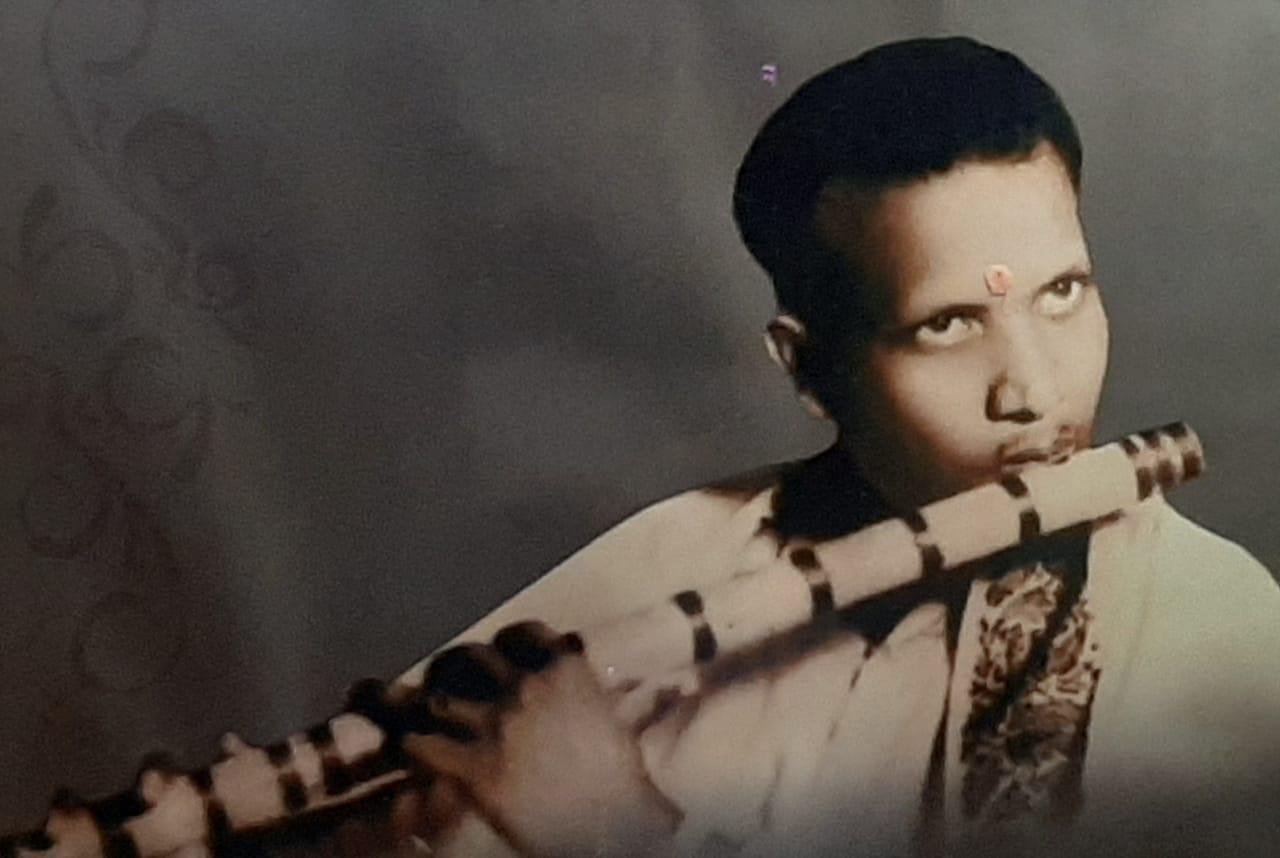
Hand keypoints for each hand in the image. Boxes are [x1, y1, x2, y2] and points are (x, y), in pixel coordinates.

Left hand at [402, 622, 681, 856]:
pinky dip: (412, 745)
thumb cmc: (626, 786)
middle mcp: (524, 687)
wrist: (611, 829)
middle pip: (470, 659)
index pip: (521, 635)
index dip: (505, 645)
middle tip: (452, 686)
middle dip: (458, 671)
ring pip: (438, 695)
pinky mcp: (471, 766)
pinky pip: (422, 743)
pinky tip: (411, 751)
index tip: (501, 658)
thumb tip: (687, 686)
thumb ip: (643, 702)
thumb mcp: (630, 731)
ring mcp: (494, 725)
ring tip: (413, 710)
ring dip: (426, 703)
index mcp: (566, 672)